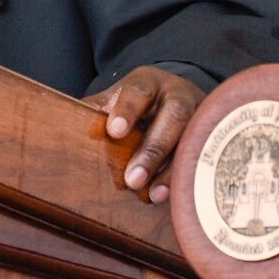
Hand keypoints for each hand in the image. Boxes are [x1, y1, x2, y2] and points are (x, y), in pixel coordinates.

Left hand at [83, 66, 205, 203]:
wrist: (178, 96)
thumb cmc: (139, 102)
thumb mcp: (118, 98)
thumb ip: (98, 110)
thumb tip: (65, 126)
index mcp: (149, 81)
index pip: (138, 91)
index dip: (127, 109)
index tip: (114, 131)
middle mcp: (179, 95)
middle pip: (173, 117)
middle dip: (153, 149)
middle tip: (132, 178)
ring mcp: (202, 115)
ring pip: (193, 140)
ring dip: (172, 169)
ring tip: (152, 195)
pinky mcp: (214, 137)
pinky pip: (206, 157)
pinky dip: (188, 177)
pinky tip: (174, 196)